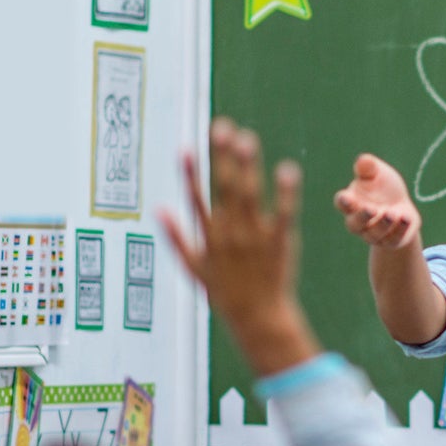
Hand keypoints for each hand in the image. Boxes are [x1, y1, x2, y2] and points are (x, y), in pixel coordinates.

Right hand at [161, 119, 319, 377]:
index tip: (187, 147)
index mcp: (209, 238)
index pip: (197, 199)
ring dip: (247, 167)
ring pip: (249, 196)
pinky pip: (284, 215)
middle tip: (222, 127)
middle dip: (222, 157)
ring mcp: (255, 238)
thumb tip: (159, 210)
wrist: (258, 319)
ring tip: (246, 138)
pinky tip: (287, 169)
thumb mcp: (194, 269)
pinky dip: (286, 194)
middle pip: (225, 189)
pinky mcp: (280, 243)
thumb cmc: (225, 294)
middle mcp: (230, 234)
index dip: (191, 173)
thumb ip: (177, 238)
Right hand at [334, 154, 421, 249]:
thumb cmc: (383, 187)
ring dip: (383, 224)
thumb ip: (369, 167)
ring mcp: (374, 234)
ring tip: (393, 213)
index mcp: (352, 202)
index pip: (342, 203)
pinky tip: (405, 218)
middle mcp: (359, 221)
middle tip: (372, 209)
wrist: (401, 206)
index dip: (344, 202)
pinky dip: (399, 230)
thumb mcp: (378, 173)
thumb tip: (363, 160)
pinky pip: (393, 239)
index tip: (348, 198)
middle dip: (363, 217)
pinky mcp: (391, 241)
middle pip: (354, 224)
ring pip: (374, 234)